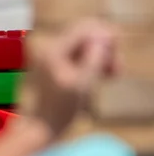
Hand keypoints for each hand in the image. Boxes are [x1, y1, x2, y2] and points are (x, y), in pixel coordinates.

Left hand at [24, 19, 117, 134]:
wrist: (38, 126)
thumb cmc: (60, 108)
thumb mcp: (83, 83)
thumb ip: (94, 57)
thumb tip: (103, 36)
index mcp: (53, 49)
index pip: (83, 29)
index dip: (104, 35)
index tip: (117, 51)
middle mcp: (47, 49)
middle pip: (82, 37)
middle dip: (103, 48)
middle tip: (117, 68)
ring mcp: (47, 57)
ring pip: (80, 48)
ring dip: (98, 57)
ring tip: (112, 74)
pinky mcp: (50, 67)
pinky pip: (74, 58)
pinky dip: (88, 64)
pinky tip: (100, 76)